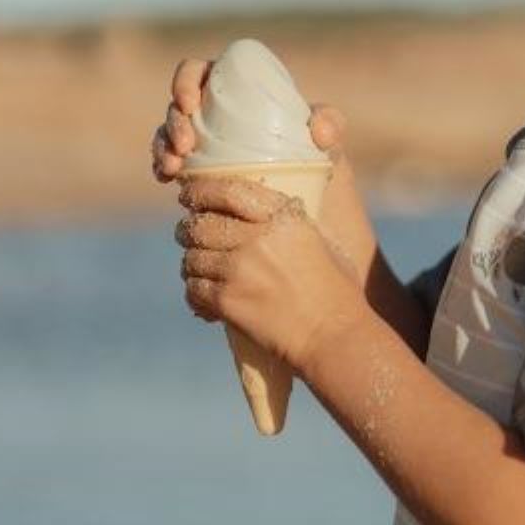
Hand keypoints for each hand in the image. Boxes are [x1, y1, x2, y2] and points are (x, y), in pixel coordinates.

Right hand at [150, 57, 379, 286]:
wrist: (315, 221)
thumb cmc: (322, 173)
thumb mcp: (331, 148)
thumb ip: (332, 125)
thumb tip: (318, 131)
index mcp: (244, 95)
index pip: (204, 72)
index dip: (187, 80)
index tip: (190, 103)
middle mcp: (220, 115)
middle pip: (180, 105)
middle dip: (172, 121)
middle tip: (185, 146)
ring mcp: (207, 144)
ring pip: (169, 134)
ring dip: (162, 146)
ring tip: (172, 170)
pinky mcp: (198, 173)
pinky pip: (171, 162)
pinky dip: (163, 165)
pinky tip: (168, 178)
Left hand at [175, 174, 368, 374]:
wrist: (332, 334)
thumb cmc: (335, 290)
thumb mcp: (321, 240)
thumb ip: (291, 221)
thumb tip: (264, 208)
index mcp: (283, 218)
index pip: (227, 190)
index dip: (200, 190)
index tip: (189, 195)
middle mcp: (258, 237)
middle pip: (201, 223)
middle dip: (189, 229)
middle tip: (189, 235)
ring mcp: (239, 269)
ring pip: (192, 256)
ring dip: (193, 263)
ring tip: (201, 269)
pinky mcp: (227, 300)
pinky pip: (193, 288)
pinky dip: (195, 291)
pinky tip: (204, 296)